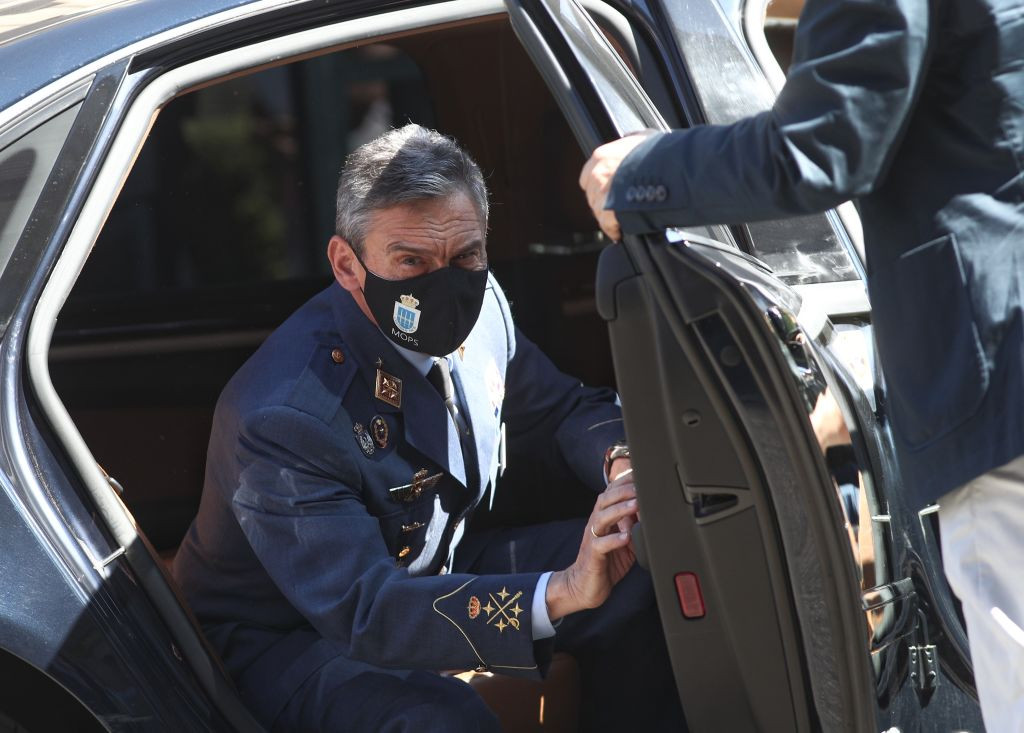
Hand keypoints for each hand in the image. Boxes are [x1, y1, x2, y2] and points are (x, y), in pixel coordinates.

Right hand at [546, 470, 638, 621]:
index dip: (624, 482)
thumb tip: (653, 513)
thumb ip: (635, 526)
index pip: (611, 493)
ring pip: (602, 518)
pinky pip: (600, 545)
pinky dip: (613, 540)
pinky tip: (625, 538)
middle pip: (605, 500)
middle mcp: (596, 524)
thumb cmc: (606, 561)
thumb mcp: (625, 540)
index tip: (640, 474)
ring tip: (635, 505)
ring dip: (619, 510)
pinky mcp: (592, 555)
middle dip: (623, 491)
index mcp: (604, 518)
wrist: (584, 585)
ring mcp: (592, 538)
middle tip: (641, 487)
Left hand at [578, 132, 654, 240]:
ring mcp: (602, 195)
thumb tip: (629, 140)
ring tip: (621, 219)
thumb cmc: (659, 152)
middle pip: (592, 195)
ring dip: (608, 216)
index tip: (608, 188)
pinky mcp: (608, 214)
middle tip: (618, 205)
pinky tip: (621, 231)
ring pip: (598, 211)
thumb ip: (630, 143)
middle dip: (604, 201)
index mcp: (601, 156)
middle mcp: (597, 175)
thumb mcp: (642, 138)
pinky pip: (607, 226)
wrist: (669, 169)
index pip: (587, 175)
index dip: (599, 184)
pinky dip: (614, 230)